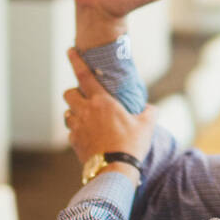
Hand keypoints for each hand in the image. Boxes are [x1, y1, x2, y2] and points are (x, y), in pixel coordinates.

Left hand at [62, 48, 156, 164]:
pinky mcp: (74, 142)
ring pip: (67, 113)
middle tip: (86, 98)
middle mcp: (85, 111)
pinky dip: (77, 131)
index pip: (84, 76)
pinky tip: (89, 136)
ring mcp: (77, 127)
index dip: (76, 61)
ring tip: (87, 118)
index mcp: (102, 102)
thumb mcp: (147, 125)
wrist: (115, 169)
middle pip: (69, 94)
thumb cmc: (131, 144)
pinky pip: (71, 131)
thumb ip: (149, 112)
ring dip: (74, 112)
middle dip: (75, 93)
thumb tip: (152, 109)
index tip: (70, 50)